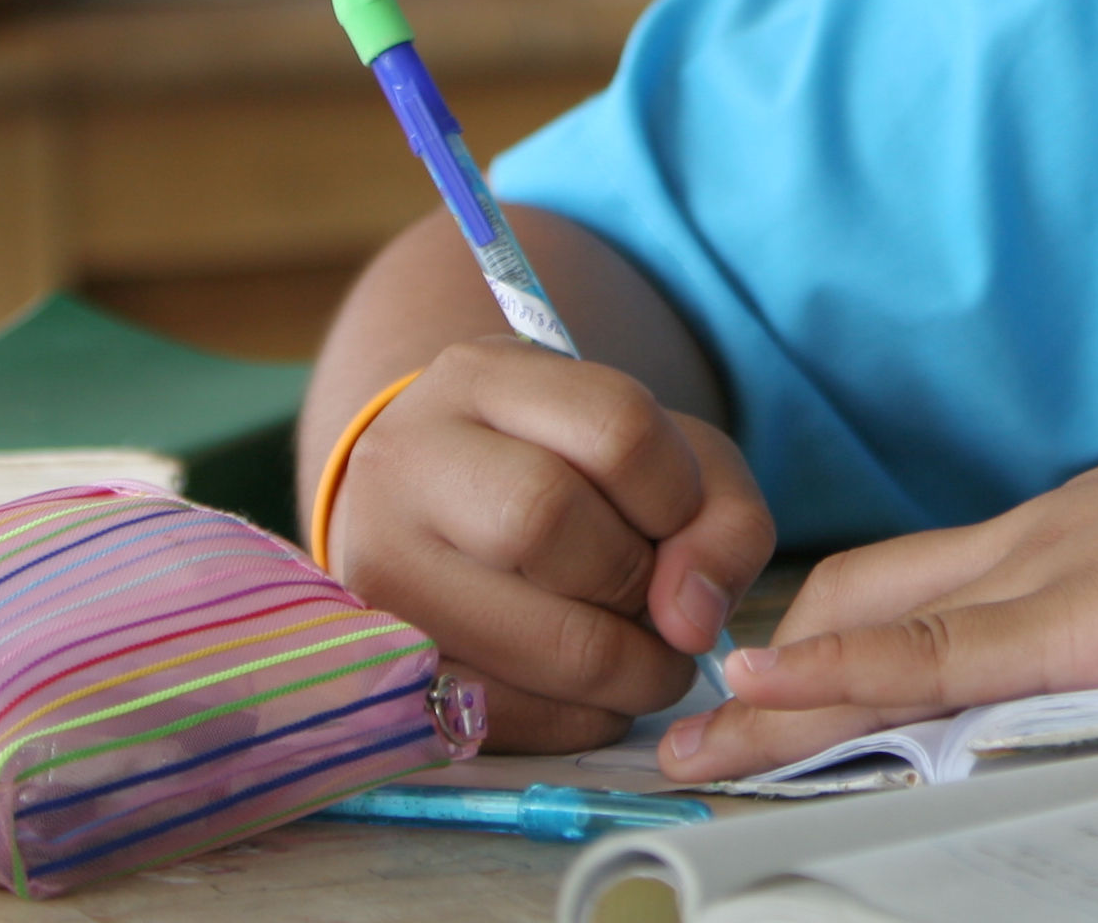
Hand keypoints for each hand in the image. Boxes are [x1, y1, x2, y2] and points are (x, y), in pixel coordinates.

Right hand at [328, 337, 776, 750]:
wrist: (437, 511)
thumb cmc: (573, 482)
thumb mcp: (667, 461)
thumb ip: (722, 522)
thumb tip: (690, 622)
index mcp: (485, 377)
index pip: (616, 428)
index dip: (677, 495)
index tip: (679, 525)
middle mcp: (407, 456)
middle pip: (545, 517)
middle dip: (635, 583)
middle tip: (653, 603)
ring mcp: (375, 562)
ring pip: (530, 638)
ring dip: (622, 671)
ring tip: (638, 658)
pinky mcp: (380, 664)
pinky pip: (500, 716)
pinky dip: (574, 720)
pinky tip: (588, 694)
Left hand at [657, 372, 1097, 780]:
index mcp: (1087, 526)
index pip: (929, 571)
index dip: (844, 624)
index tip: (776, 673)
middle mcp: (1047, 537)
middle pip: (869, 587)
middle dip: (778, 657)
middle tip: (698, 722)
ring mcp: (1056, 575)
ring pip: (876, 632)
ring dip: (775, 694)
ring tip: (687, 747)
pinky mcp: (1080, 623)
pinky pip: (932, 657)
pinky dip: (841, 679)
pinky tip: (769, 697)